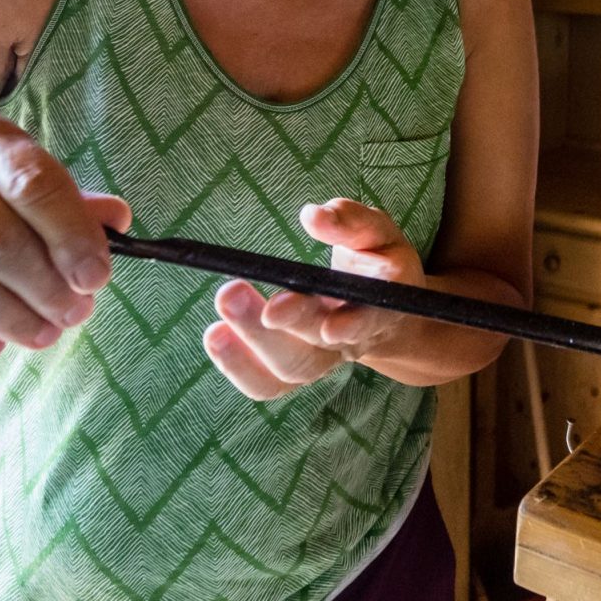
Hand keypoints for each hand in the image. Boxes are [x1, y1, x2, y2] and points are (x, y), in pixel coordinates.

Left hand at [203, 199, 424, 400]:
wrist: (385, 309)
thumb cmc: (378, 260)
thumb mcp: (377, 232)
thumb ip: (351, 221)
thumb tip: (312, 215)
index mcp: (383, 304)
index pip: (369, 318)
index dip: (345, 323)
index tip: (314, 319)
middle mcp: (353, 340)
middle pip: (317, 350)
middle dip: (270, 328)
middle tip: (231, 293)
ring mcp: (325, 359)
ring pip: (292, 370)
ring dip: (249, 346)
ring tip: (215, 326)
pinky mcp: (298, 370)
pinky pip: (269, 384)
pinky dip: (239, 367)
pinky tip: (215, 335)